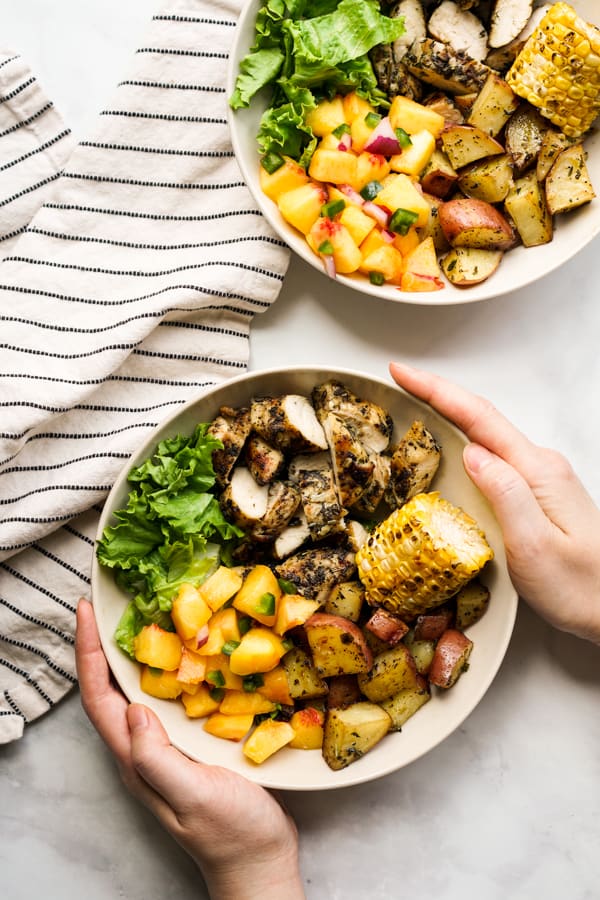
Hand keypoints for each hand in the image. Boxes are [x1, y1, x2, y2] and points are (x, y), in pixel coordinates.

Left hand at [75, 599, 304, 899]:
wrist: (261, 860)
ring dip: (135, 652)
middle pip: (111, 689)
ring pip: (140, 691)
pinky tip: (192, 649)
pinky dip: (172, 667)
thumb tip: (133, 710)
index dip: (88, 654)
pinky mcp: (192, 744)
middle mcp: (145, 749)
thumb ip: (158, 758)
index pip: (99, 699)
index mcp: (137, 760)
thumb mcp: (194, 796)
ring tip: (145, 614)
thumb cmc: (231, 833)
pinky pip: (171, 697)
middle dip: (103, 645)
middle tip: (110, 604)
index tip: (85, 613)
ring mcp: (168, 748)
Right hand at [389, 362, 599, 644]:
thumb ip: (505, 493)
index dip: (437, 390)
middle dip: (437, 394)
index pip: (479, 418)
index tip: (402, 372)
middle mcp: (539, 466)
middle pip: (481, 418)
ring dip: (449, 415)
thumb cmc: (579, 586)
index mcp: (536, 471)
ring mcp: (539, 479)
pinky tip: (449, 447)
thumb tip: (472, 452)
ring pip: (486, 436)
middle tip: (398, 381)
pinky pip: (494, 458)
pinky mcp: (536, 494)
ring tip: (414, 404)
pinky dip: (464, 441)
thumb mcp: (534, 545)